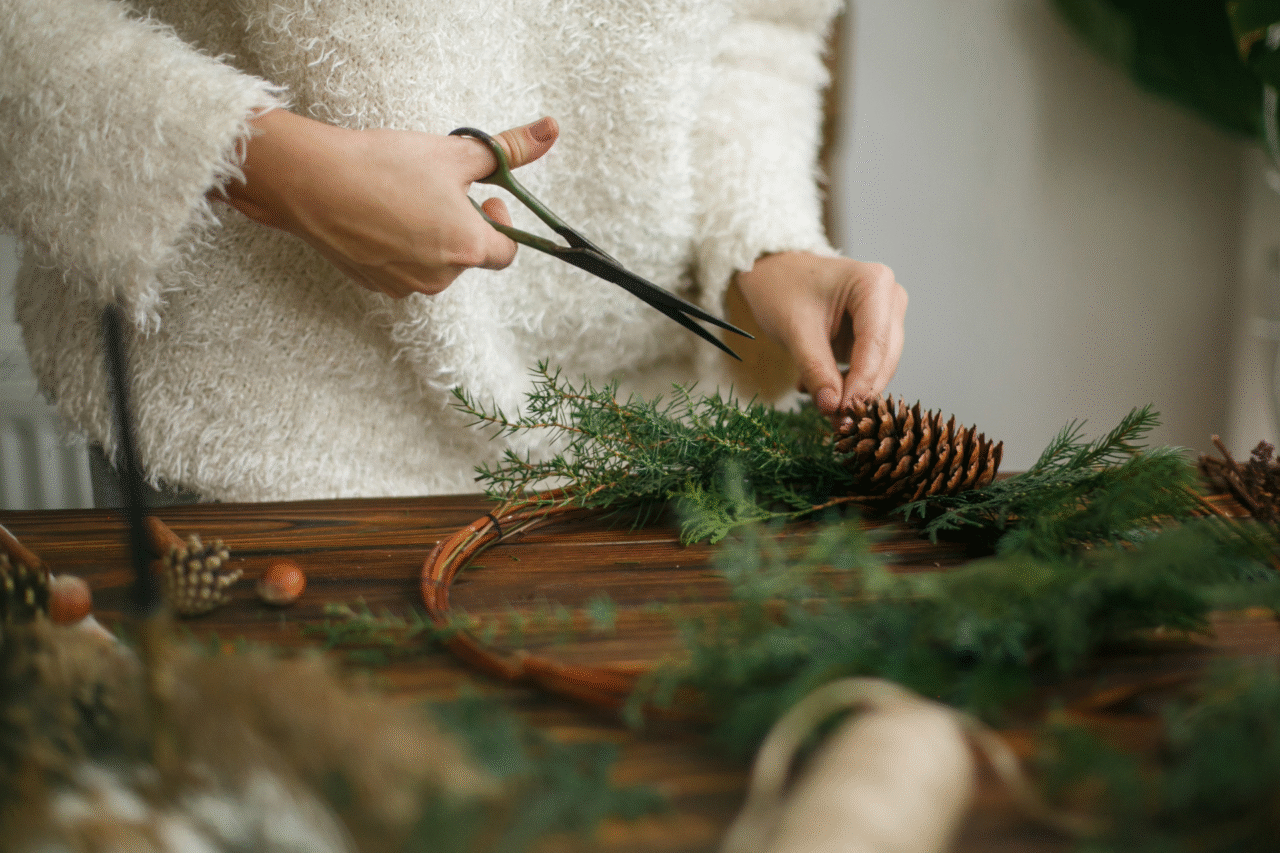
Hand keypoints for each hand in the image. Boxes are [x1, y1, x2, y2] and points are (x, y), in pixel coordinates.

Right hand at [220, 110, 558, 296]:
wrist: (311, 182)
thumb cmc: (384, 165)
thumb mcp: (454, 152)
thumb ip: (506, 149)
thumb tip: (550, 131)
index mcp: (467, 248)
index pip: (507, 252)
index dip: (501, 223)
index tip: (484, 197)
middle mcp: (440, 278)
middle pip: (469, 256)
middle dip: (461, 224)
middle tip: (436, 189)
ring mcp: (405, 286)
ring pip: (435, 262)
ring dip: (430, 236)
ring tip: (402, 199)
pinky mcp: (375, 286)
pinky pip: (402, 268)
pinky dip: (399, 246)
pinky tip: (377, 215)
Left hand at [734, 252, 906, 422]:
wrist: (771, 272)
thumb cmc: (781, 287)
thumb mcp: (795, 329)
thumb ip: (815, 368)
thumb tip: (831, 408)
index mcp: (874, 284)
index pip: (876, 343)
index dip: (862, 382)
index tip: (845, 413)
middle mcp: (890, 298)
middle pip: (884, 358)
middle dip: (859, 391)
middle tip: (835, 422)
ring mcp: (885, 316)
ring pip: (878, 367)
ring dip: (850, 390)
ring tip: (817, 400)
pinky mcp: (873, 333)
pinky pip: (866, 367)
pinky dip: (843, 382)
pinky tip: (814, 386)